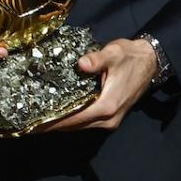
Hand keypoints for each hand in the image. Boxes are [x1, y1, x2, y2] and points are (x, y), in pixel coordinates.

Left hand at [37, 38, 157, 131]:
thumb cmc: (130, 57)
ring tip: (40, 120)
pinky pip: (87, 122)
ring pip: (81, 126)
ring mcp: (111, 120)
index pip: (75, 118)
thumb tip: (81, 64)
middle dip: (54, 125)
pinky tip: (59, 114)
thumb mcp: (113, 53)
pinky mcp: (111, 116)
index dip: (54, 122)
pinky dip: (73, 120)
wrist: (149, 62)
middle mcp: (109, 118)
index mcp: (107, 106)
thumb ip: (97, 59)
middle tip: (31, 122)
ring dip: (62, 124)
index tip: (35, 123)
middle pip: (76, 126)